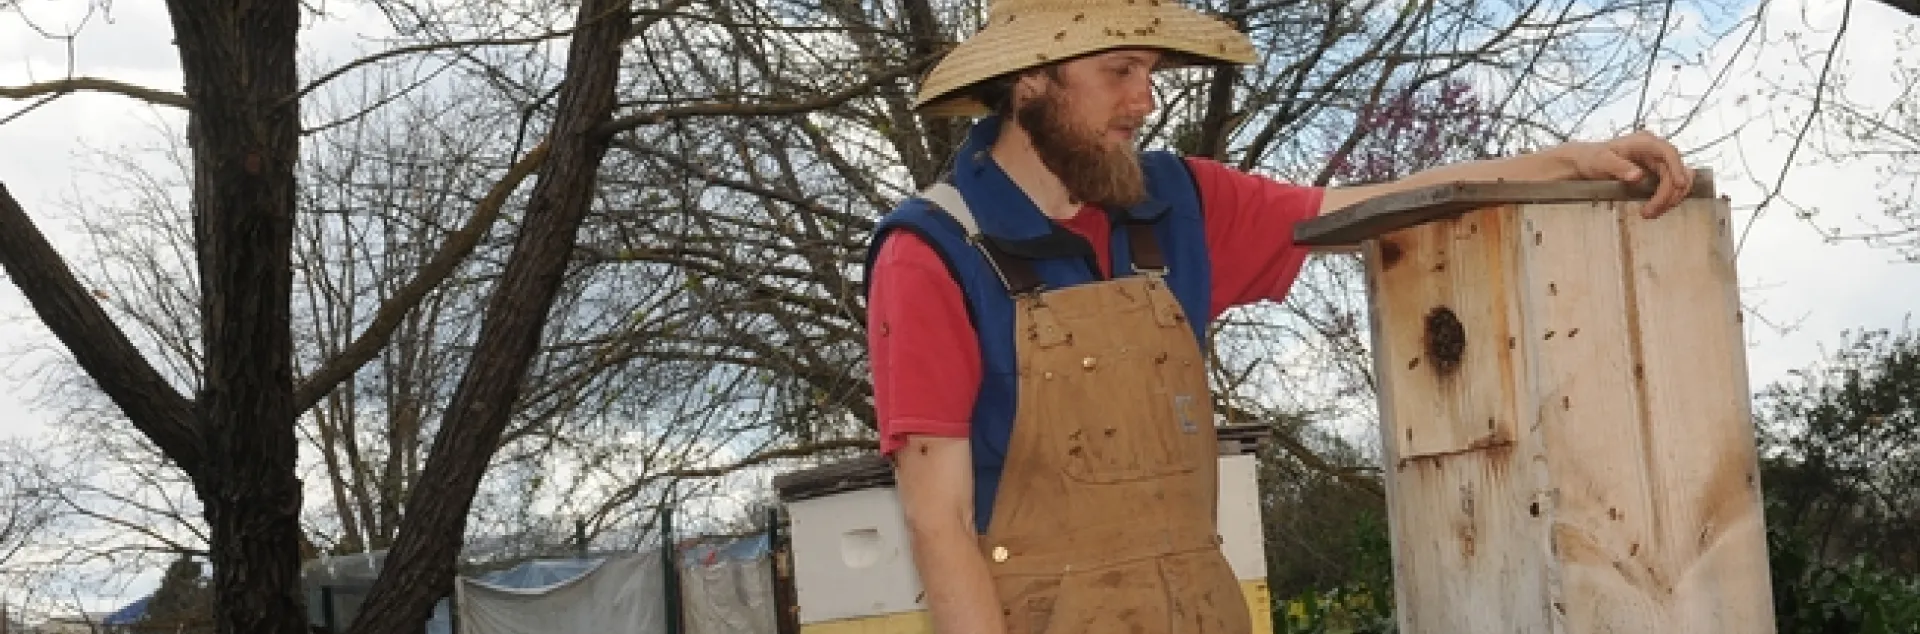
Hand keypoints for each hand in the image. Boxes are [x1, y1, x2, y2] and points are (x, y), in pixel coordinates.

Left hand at [1563, 130, 1695, 217]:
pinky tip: (1653, 209)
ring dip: (1668, 199)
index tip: (1680, 185)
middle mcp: (1655, 150)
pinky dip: (1666, 199)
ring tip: (1649, 214)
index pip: (1669, 152)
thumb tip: (1638, 176)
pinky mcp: (1656, 174)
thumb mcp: (1601, 161)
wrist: (1585, 162)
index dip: (1677, 168)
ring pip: (1675, 181)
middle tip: (1650, 212)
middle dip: (1667, 194)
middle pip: (1674, 171)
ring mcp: (1657, 162)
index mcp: (1644, 142)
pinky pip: (1669, 187)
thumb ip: (1618, 167)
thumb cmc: (1592, 158)